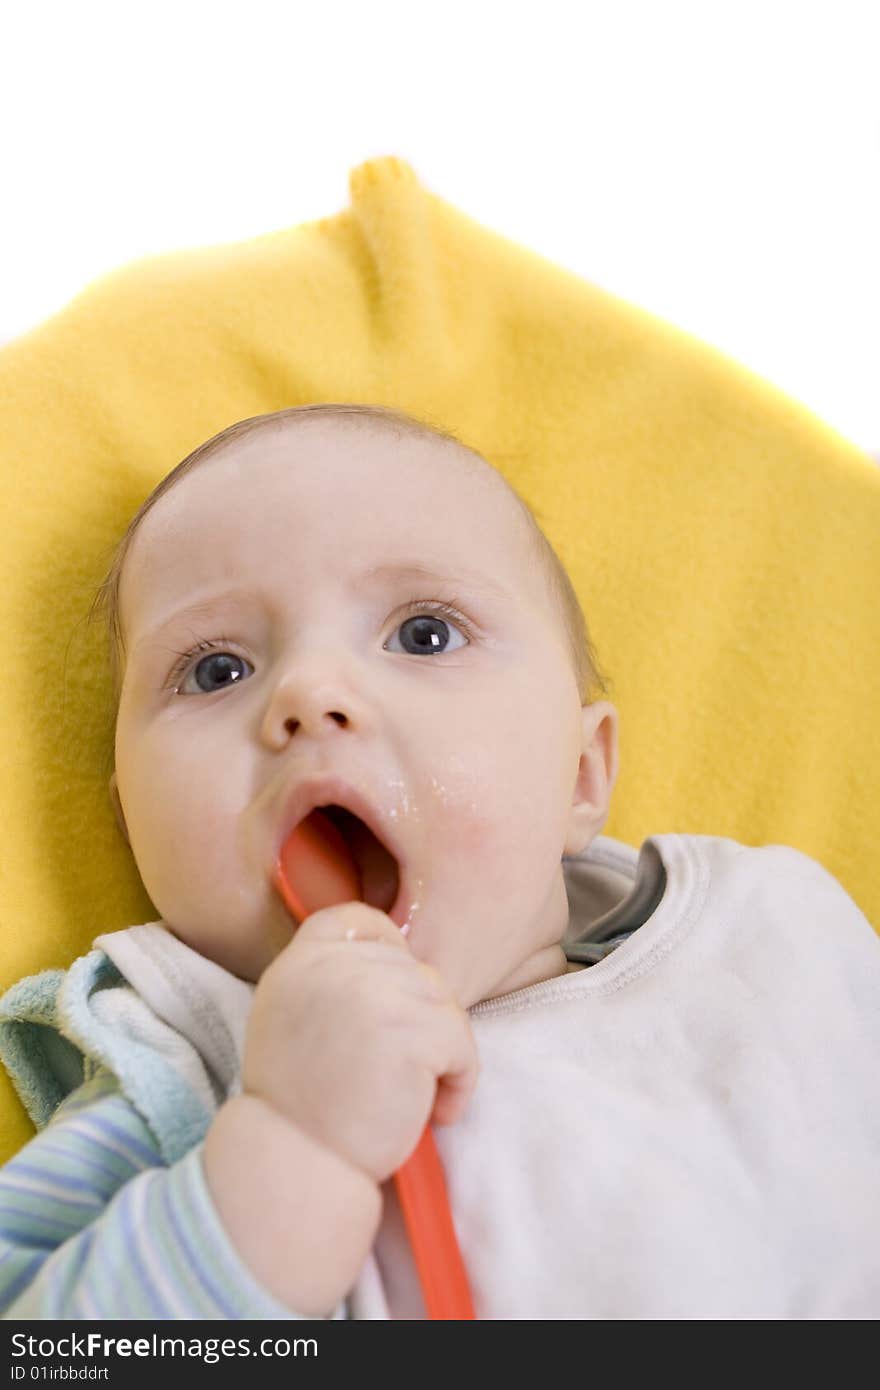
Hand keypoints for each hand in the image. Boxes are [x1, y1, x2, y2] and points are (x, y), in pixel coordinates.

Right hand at [241, 902, 479, 1183]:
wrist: (297, 1164)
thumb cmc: (300, 1106)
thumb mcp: (290, 1018)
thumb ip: (328, 980)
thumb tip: (393, 957)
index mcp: (301, 961)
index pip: (358, 919)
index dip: (388, 948)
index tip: (392, 999)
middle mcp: (335, 966)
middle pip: (413, 969)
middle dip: (420, 1022)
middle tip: (398, 1076)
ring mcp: (374, 993)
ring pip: (444, 1005)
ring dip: (442, 1055)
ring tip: (414, 1098)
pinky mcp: (411, 1030)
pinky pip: (462, 1044)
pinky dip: (459, 1083)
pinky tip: (433, 1114)